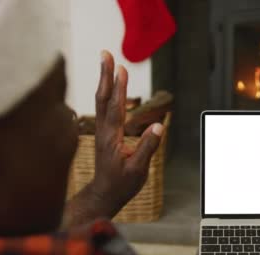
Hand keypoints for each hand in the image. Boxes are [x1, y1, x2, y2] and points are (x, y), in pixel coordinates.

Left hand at [62, 51, 163, 227]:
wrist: (104, 194)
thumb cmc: (121, 184)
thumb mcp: (138, 169)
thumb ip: (148, 148)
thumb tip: (158, 127)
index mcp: (112, 138)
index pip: (115, 108)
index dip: (119, 88)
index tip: (121, 69)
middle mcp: (104, 131)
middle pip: (103, 98)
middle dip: (106, 75)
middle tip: (106, 54)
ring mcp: (102, 131)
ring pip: (101, 101)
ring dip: (104, 80)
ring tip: (107, 63)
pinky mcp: (104, 134)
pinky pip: (103, 108)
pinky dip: (106, 93)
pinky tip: (109, 86)